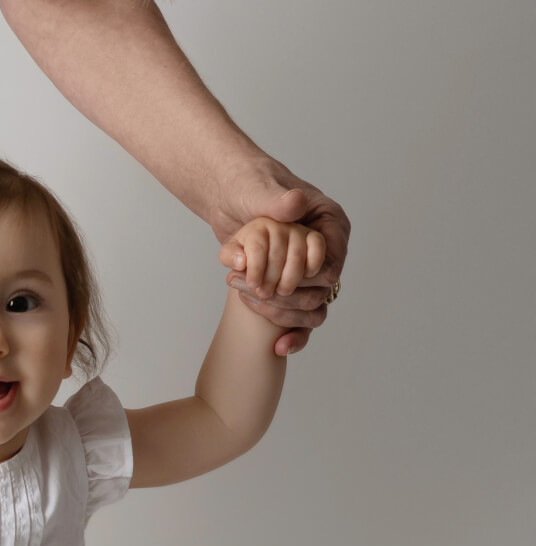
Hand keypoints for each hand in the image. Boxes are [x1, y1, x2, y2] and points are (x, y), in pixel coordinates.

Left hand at [209, 160, 349, 355]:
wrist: (226, 194)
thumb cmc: (246, 183)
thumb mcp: (258, 189)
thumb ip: (277, 200)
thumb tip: (295, 203)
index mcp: (330, 221)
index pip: (334, 259)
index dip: (311, 276)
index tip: (285, 282)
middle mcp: (326, 248)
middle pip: (323, 288)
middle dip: (290, 296)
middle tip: (258, 293)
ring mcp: (308, 268)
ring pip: (312, 307)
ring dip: (283, 313)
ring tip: (251, 304)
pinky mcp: (290, 283)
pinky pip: (300, 316)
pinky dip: (291, 332)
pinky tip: (278, 348)